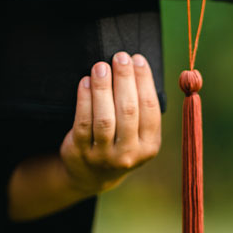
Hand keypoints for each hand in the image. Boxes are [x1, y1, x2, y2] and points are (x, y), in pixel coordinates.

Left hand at [60, 52, 160, 194]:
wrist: (92, 175)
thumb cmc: (119, 143)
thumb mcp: (138, 134)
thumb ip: (141, 107)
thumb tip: (137, 64)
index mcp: (150, 146)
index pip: (150, 109)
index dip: (144, 81)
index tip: (138, 59)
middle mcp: (129, 154)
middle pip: (128, 111)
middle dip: (124, 80)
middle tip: (120, 57)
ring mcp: (103, 155)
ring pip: (104, 118)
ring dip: (102, 88)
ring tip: (100, 66)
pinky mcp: (81, 152)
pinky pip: (83, 123)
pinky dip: (84, 100)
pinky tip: (85, 82)